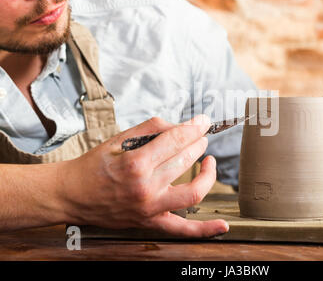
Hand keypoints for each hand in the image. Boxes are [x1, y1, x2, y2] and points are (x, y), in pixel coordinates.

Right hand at [60, 114, 228, 236]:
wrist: (71, 195)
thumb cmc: (93, 166)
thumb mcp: (118, 139)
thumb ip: (150, 129)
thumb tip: (179, 125)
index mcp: (135, 164)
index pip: (176, 140)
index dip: (194, 127)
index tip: (203, 121)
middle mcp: (145, 188)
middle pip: (185, 160)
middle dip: (198, 143)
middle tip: (200, 136)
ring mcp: (150, 209)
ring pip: (192, 192)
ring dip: (207, 174)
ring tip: (208, 160)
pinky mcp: (151, 222)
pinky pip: (183, 230)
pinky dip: (205, 230)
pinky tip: (223, 224)